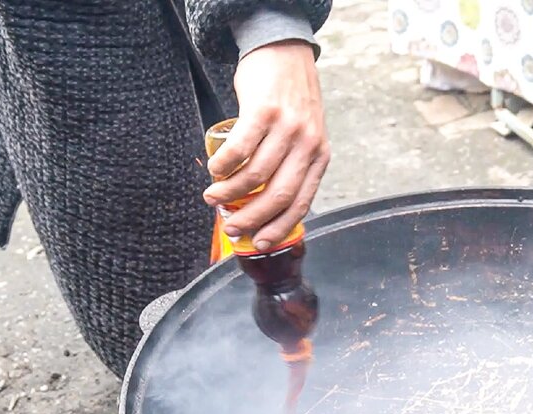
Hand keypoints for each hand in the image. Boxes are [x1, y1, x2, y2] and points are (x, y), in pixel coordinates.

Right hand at [204, 40, 329, 250]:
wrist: (284, 52)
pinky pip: (240, 149)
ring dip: (229, 192)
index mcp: (320, 157)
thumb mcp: (306, 135)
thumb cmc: (290, 99)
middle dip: (251, 219)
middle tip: (230, 227)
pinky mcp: (264, 111)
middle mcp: (308, 144)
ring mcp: (287, 127)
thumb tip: (266, 203)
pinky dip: (223, 165)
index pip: (301, 203)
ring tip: (212, 196)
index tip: (258, 243)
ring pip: (255, 175)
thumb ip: (295, 164)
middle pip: (278, 195)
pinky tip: (214, 170)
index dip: (278, 227)